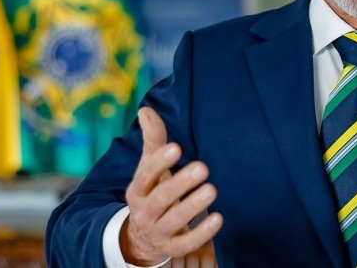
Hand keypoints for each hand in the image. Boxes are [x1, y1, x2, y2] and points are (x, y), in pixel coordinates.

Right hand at [121, 107, 222, 264]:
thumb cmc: (152, 192)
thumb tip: (146, 109)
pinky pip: (186, 243)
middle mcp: (144, 211)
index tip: (176, 147)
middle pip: (160, 198)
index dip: (160, 162)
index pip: (146, 174)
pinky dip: (202, 233)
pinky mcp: (171, 248)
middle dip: (180, 183)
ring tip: (212, 189)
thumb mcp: (149, 169)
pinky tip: (218, 218)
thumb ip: (153, 140)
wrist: (140, 238)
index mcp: (138, 188)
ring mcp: (157, 231)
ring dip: (193, 206)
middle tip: (203, 167)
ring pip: (174, 220)